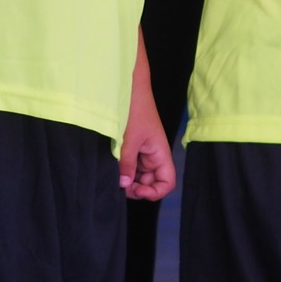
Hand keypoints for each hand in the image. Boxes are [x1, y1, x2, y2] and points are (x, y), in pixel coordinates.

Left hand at [118, 85, 175, 200]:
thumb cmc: (136, 109)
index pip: (167, 182)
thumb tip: (124, 185)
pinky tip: (113, 169)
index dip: (156, 192)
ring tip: (115, 177)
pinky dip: (122, 172)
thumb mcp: (130, 138)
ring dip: (128, 181)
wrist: (130, 89)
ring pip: (138, 177)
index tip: (138, 190)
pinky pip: (129, 167)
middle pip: (151, 183)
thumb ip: (127, 163)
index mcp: (160, 154)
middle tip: (121, 186)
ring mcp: (142, 154)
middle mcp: (153, 157)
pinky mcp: (131, 150)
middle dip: (137, 189)